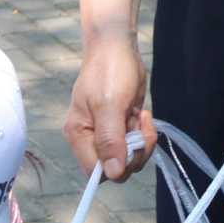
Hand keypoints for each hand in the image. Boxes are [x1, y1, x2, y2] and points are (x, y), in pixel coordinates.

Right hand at [63, 36, 154, 181]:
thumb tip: (113, 174)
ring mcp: (107, 135)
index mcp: (79, 136)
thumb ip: (110, 141)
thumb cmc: (108, 72)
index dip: (116, 167)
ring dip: (142, 142)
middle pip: (115, 169)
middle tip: (140, 127)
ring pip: (128, 159)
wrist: (116, 48)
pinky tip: (141, 115)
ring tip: (141, 118)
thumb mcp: (109, 105)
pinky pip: (135, 145)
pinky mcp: (121, 129)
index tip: (130, 145)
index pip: (96, 172)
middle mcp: (91, 140)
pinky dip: (144, 134)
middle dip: (134, 153)